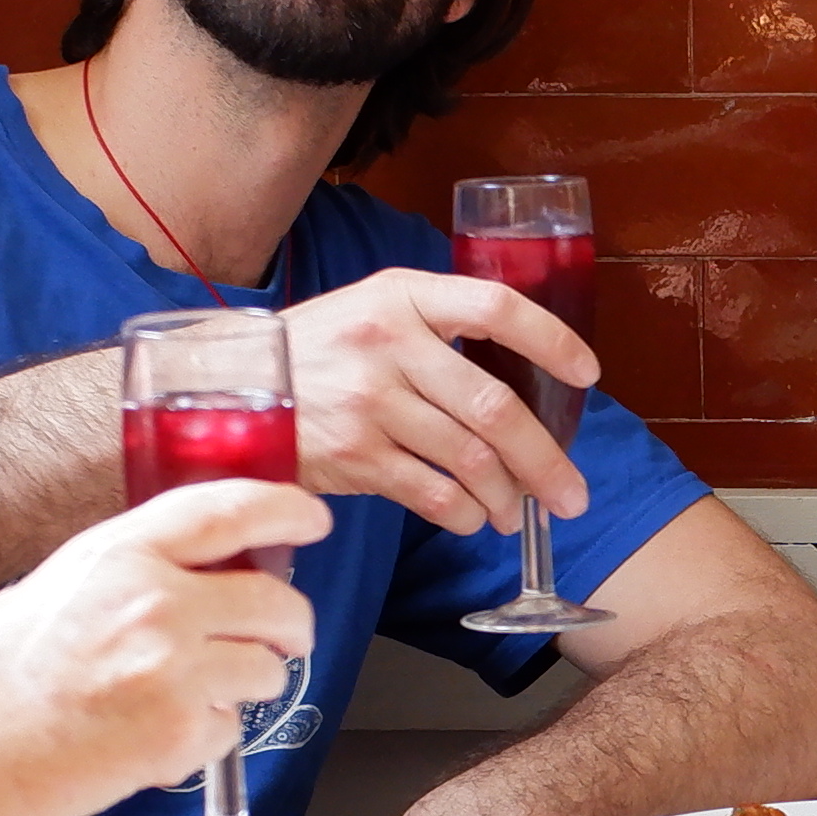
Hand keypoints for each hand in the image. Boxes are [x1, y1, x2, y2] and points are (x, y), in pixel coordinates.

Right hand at [0, 482, 321, 815]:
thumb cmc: (3, 671)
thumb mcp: (66, 583)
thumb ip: (137, 567)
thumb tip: (206, 565)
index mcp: (122, 554)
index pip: (229, 510)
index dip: (285, 509)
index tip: (312, 518)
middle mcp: (158, 604)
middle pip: (277, 602)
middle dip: (293, 623)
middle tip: (287, 636)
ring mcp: (174, 670)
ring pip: (267, 670)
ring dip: (246, 684)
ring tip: (184, 694)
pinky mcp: (181, 732)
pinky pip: (233, 728)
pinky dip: (208, 736)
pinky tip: (153, 734)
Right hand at [282, 270, 592, 537]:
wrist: (230, 386)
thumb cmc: (317, 350)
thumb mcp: (372, 307)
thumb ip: (437, 325)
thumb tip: (522, 376)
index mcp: (403, 296)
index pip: (496, 307)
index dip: (551, 340)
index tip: (587, 373)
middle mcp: (389, 343)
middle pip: (495, 407)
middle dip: (546, 460)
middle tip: (573, 495)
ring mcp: (370, 402)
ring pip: (469, 459)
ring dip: (507, 497)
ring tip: (518, 513)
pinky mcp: (353, 454)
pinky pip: (431, 492)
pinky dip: (465, 513)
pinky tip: (474, 519)